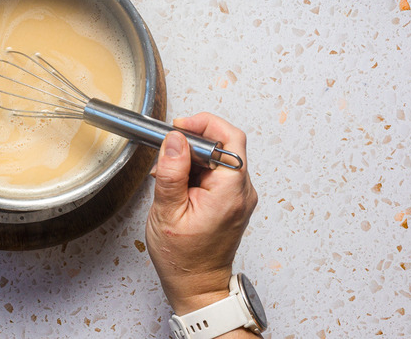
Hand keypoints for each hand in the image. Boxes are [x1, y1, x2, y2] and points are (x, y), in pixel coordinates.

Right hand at [146, 113, 257, 315]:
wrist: (196, 286)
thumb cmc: (183, 259)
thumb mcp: (167, 212)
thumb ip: (172, 172)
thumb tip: (175, 139)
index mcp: (230, 192)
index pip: (229, 138)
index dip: (204, 125)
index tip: (179, 127)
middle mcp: (242, 192)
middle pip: (225, 145)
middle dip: (193, 143)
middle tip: (168, 152)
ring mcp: (240, 197)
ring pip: (219, 158)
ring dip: (192, 159)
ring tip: (169, 176)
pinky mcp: (232, 201)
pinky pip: (217, 173)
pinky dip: (196, 172)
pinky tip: (178, 186)